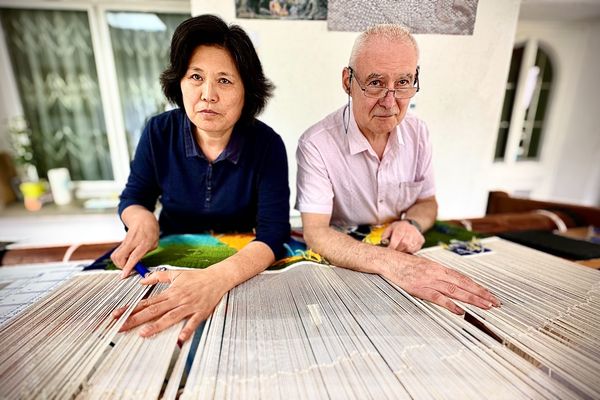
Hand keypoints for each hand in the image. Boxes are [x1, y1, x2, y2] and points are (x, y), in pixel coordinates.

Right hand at [111, 206, 158, 277]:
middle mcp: (133, 241)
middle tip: (129, 268)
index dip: (128, 267)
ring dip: (119, 263)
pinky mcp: (121, 242)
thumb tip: (137, 264)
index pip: (134, 257)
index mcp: (144, 242)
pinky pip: (116, 253)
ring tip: (128, 263)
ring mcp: (126, 241)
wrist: (142, 218)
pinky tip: (126, 258)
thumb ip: (146, 252)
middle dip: (121, 267)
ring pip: (115, 256)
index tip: (124, 275)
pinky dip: (119, 259)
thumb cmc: (151, 230)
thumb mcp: (154, 242)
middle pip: (119, 257)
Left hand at [113, 268, 228, 341]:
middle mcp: (177, 300)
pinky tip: (180, 339)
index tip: (117, 315)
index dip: (131, 309)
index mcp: (170, 292)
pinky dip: (186, 330)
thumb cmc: (197, 277)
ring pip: (170, 317)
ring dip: (157, 325)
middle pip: (154, 311)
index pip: (147, 302)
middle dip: (136, 319)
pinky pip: (192, 322)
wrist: (217, 277)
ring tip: (144, 333)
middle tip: (121, 327)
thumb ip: (158, 276)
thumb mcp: (176, 273)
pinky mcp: (200, 312)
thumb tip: (142, 280)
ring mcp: (188, 307)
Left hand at [381, 220, 424, 252]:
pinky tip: (406, 248)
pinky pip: (415, 249)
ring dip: (403, 251)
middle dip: (398, 249)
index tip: (388, 250)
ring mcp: (417, 236)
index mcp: (401, 227)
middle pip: (404, 244)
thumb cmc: (399, 228)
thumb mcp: (390, 228)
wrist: (411, 225)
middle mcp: (410, 231)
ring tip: (400, 249)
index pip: (396, 239)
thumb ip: (385, 235)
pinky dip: (409, 251)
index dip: (392, 246)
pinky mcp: (421, 241)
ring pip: (409, 248)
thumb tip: (382, 242)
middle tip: (394, 251)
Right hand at [384, 254, 500, 313]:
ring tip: (485, 306)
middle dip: (481, 294)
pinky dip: (450, 304)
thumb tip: (452, 282)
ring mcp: (430, 281)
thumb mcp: (426, 266)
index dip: (478, 287)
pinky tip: (460, 311)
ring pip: (456, 291)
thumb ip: (439, 274)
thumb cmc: (406, 264)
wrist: (390, 261)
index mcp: (440, 268)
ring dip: (472, 299)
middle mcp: (438, 273)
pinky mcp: (420, 289)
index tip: (490, 295)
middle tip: (495, 303)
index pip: (464, 278)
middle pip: (464, 285)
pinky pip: (438, 298)